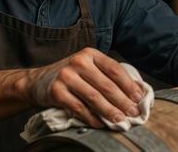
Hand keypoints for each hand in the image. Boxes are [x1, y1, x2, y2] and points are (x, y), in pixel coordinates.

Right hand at [26, 48, 142, 127]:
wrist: (38, 81)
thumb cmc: (71, 75)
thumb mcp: (87, 67)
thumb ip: (106, 75)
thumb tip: (133, 93)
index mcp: (90, 54)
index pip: (114, 69)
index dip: (129, 85)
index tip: (139, 98)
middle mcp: (79, 61)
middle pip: (106, 85)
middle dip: (122, 101)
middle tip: (133, 113)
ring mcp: (66, 76)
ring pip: (94, 97)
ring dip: (110, 111)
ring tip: (120, 121)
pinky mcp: (56, 91)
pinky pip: (78, 108)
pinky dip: (91, 118)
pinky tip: (100, 124)